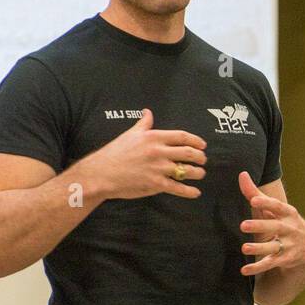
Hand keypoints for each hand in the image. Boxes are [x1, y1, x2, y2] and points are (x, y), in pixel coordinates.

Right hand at [83, 108, 206, 199]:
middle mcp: (159, 151)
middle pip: (188, 153)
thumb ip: (143, 124)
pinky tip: (196, 192)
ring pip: (186, 170)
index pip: (182, 136)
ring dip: (197, 173)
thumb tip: (148, 112)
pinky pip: (177, 188)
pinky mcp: (155, 184)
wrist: (101, 173)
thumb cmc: (114, 153)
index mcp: (154, 137)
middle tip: (203, 160)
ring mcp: (158, 168)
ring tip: (201, 174)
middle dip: (200, 157)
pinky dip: (189, 191)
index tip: (202, 145)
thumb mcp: (130, 134)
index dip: (196, 140)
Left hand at [238, 171, 304, 275]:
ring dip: (259, 248)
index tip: (254, 199)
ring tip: (244, 248)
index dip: (266, 203)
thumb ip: (256, 193)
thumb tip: (241, 174)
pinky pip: (269, 264)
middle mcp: (289, 229)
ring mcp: (288, 245)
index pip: (277, 206)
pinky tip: (244, 270)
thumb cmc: (285, 222)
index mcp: (287, 213)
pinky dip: (257, 268)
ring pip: (273, 247)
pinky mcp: (284, 260)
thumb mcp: (275, 208)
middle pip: (275, 227)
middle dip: (260, 226)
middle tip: (244, 225)